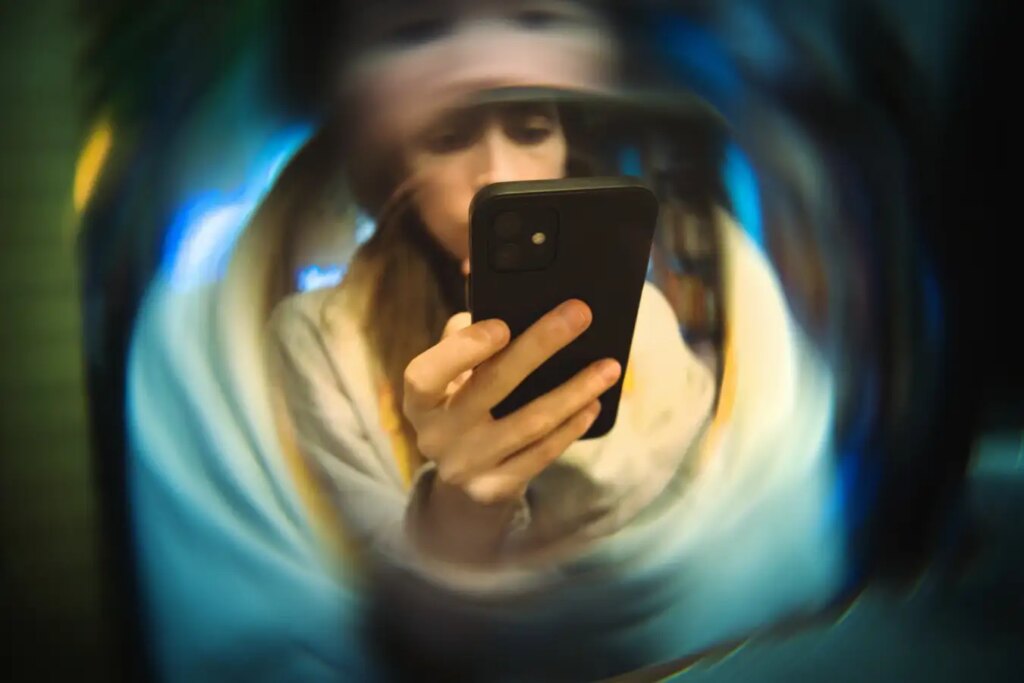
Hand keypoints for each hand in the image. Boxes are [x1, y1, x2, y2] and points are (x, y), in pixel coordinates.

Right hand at [402, 299, 621, 505]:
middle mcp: (436, 436)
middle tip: (579, 314)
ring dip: (575, 390)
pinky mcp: (495, 489)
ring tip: (608, 367)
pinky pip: (542, 454)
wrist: (463, 477)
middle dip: (540, 346)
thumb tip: (508, 305)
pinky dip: (571, 426)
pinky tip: (593, 404)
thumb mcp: (451, 377)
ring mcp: (466, 466)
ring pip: (530, 423)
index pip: (425, 375)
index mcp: (420, 401)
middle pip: (491, 386)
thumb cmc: (462, 403)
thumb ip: (465, 339)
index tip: (503, 325)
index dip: (463, 349)